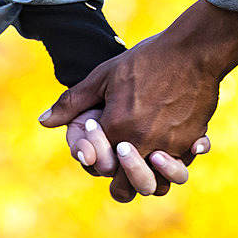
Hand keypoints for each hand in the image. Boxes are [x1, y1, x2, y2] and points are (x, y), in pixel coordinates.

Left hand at [40, 0, 237, 201]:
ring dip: (154, 177)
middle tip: (125, 163)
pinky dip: (178, 161)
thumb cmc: (146, 60)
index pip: (102, 168)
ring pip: (161, 184)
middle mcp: (144, 142)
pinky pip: (184, 165)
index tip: (106, 148)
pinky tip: (174, 145)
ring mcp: (172, 144)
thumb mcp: (104, 76)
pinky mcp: (194, 140)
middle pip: (131, 187)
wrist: (192, 50)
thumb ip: (72, 102)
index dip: (99, 164)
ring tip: (152, 158)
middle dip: (125, 181)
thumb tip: (43, 121)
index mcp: (118, 128)